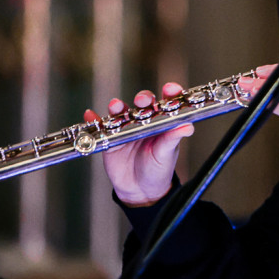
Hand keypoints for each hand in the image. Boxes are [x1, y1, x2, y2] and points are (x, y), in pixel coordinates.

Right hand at [88, 83, 192, 207]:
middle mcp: (145, 121)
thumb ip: (174, 139)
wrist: (140, 190)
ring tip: (116, 106)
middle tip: (142, 100)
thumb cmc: (159, 169)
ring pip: (122, 112)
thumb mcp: (167, 153)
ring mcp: (127, 128)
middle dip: (143, 98)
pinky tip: (90, 115)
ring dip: (118, 106)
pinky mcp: (111, 138)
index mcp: (163, 122)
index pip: (168, 102)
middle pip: (143, 103)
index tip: (170, 88)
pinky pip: (102, 127)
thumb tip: (188, 127)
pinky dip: (95, 120)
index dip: (170, 92)